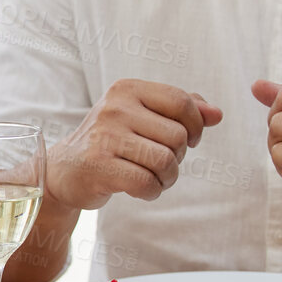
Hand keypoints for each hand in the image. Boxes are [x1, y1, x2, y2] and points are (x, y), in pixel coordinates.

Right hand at [46, 79, 222, 209]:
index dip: (194, 126)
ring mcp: (104, 137)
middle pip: (178, 136)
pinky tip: (140, 189)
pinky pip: (147, 183)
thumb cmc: (110, 142)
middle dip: (178, 156)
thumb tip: (217, 114)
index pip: (182, 101)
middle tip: (159, 163)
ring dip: (167, 178)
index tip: (185, 140)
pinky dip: (151, 192)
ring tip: (153, 178)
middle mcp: (114, 108)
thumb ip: (181, 110)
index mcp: (126, 89)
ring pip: (165, 161)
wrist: (64, 169)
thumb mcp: (141, 116)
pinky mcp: (98, 166)